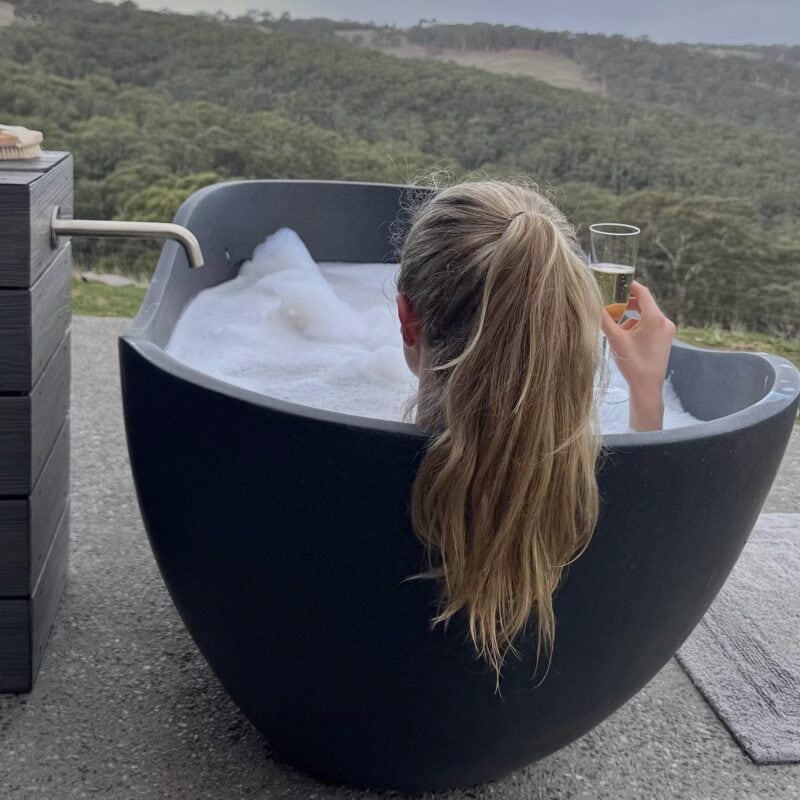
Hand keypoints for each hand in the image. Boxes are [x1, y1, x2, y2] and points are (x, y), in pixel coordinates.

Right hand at [601, 281, 675, 430]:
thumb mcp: (616, 340)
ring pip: (646, 316)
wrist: (647, 387)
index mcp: (654, 318)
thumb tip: (594, 307)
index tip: (618, 282)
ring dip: (631, 317)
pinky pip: (650, 325)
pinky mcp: (665, 339)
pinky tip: (626, 336)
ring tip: (616, 324)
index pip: (643, 293)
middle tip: (612, 303)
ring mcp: (667, 331)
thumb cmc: (633, 364)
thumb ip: (605, 321)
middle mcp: (664, 322)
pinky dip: (637, 326)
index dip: (630, 285)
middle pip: (645, 304)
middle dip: (627, 303)